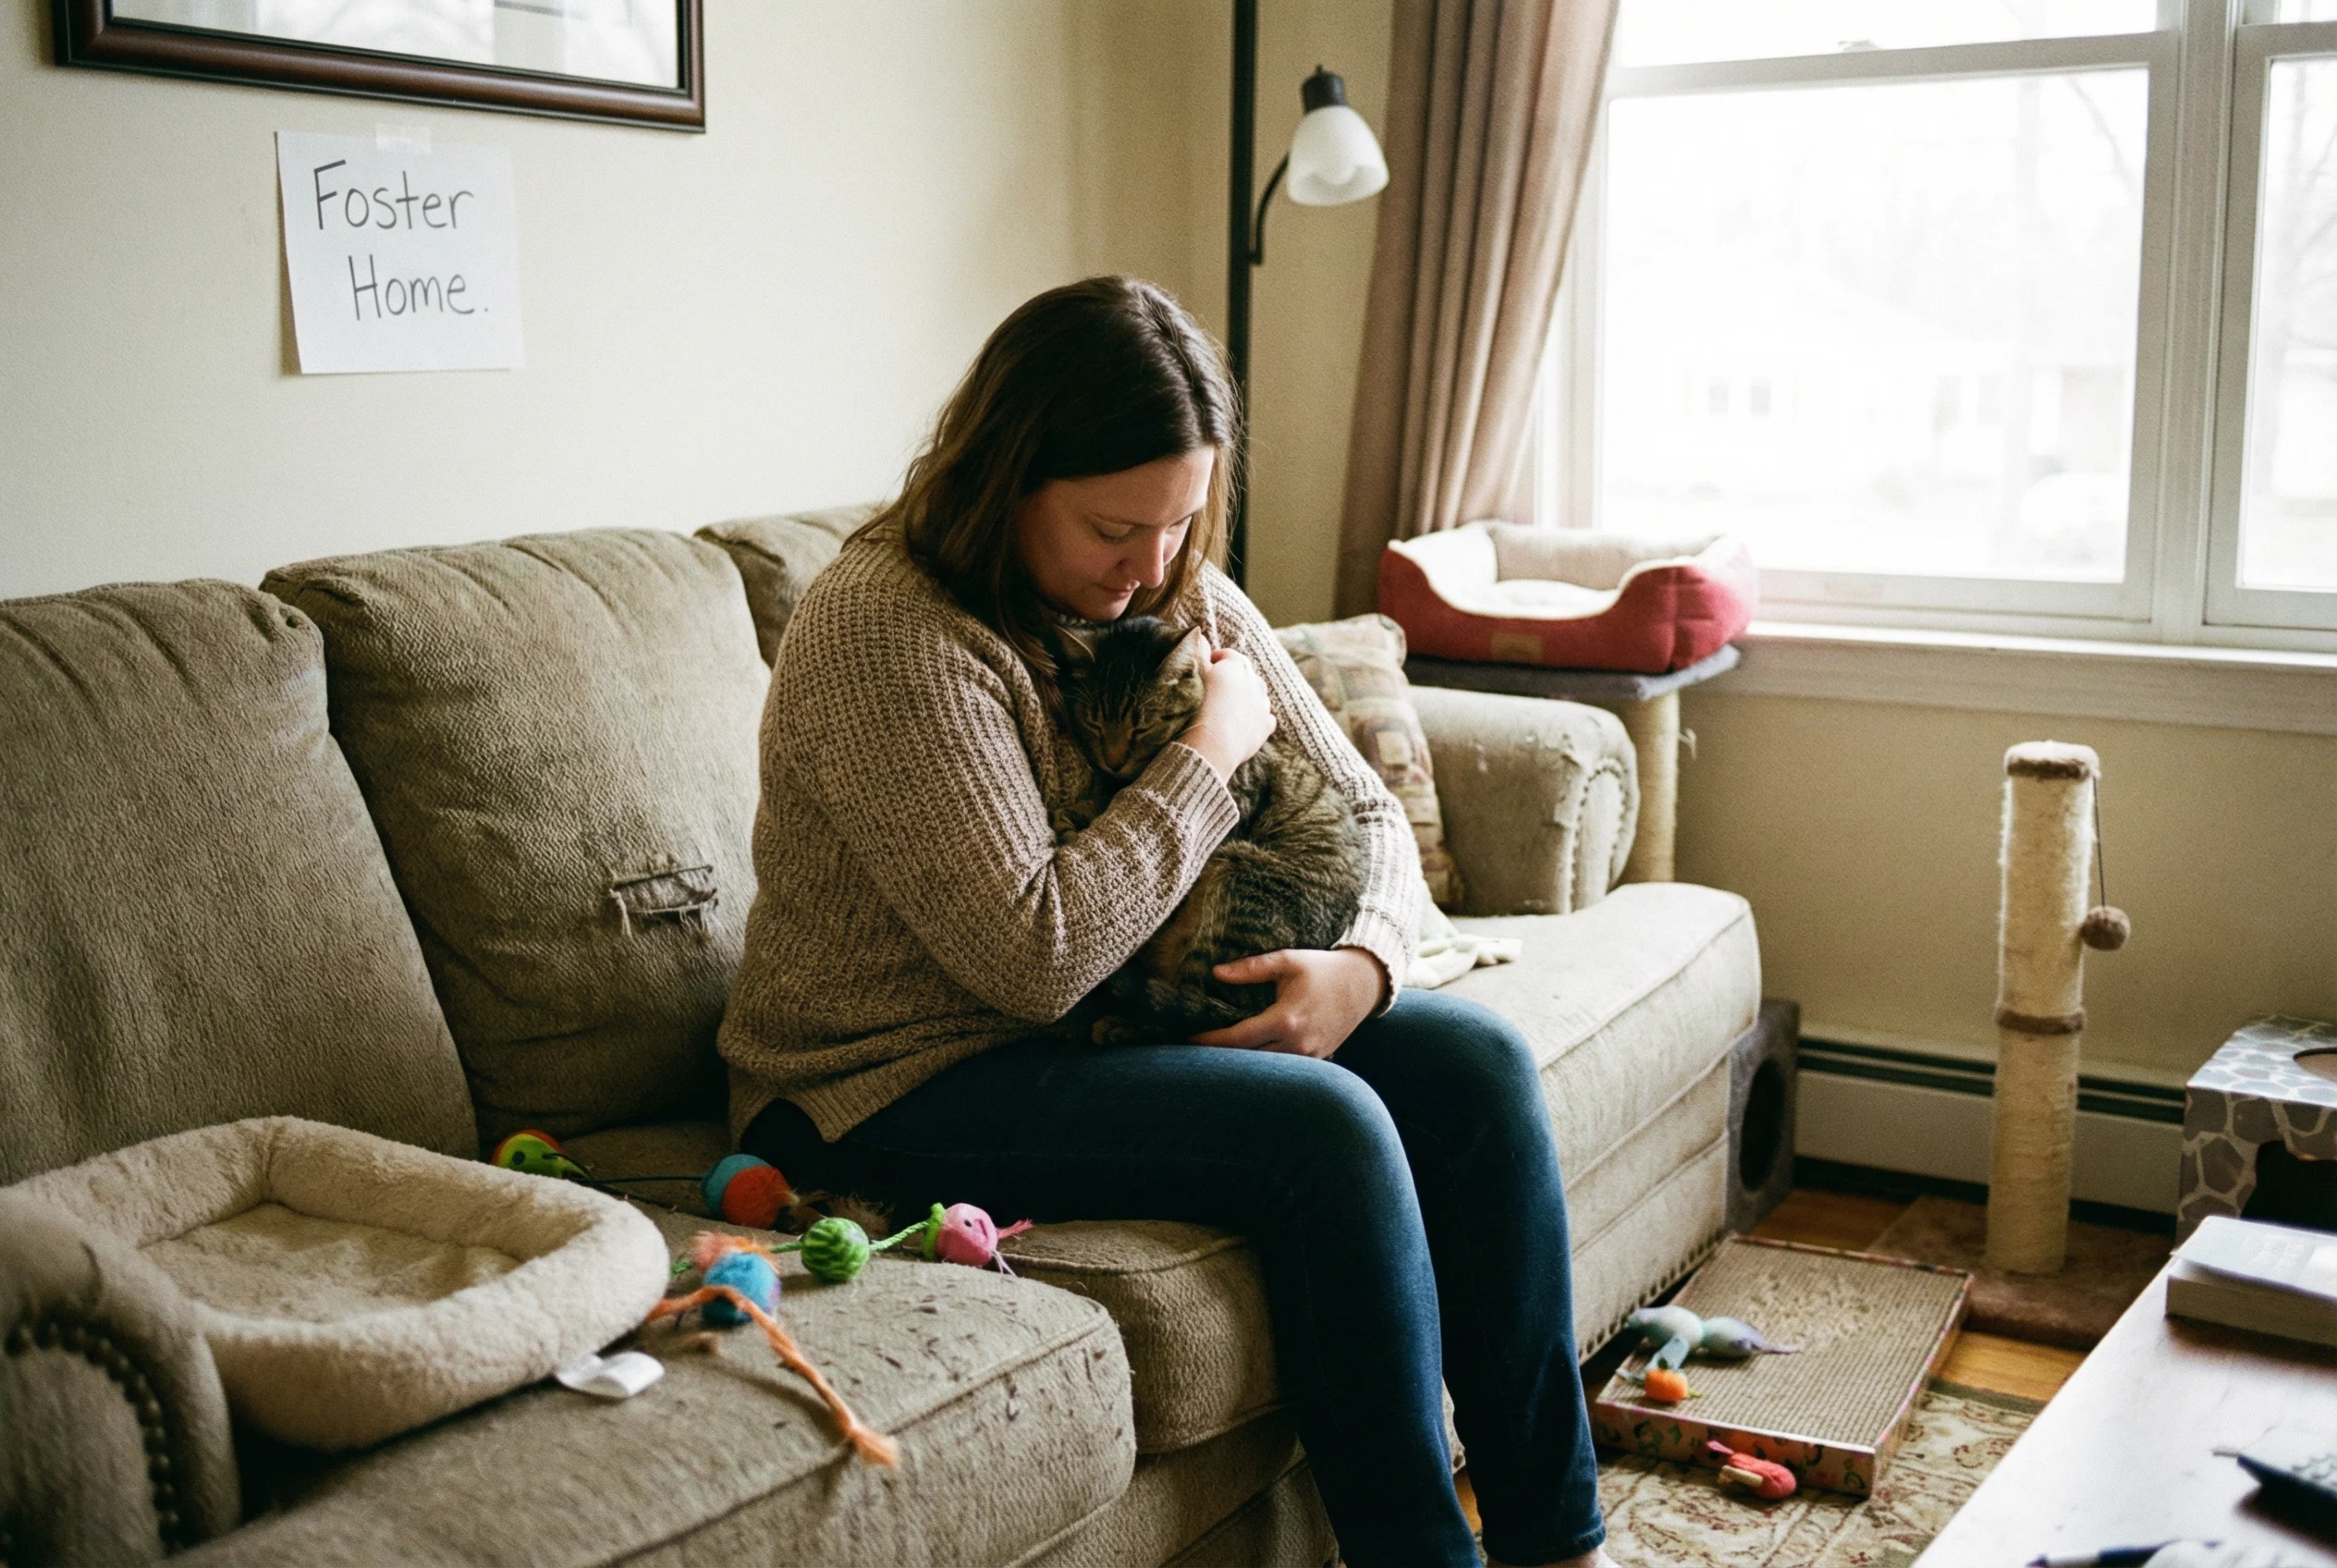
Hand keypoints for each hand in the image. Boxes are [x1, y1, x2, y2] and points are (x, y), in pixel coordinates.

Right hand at [1176, 641, 1275, 782]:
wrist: (1212, 742)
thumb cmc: (1198, 704)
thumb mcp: (1194, 672)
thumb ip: (1198, 651)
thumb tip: (1200, 635)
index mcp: (1237, 665)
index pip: (1228, 655)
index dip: (1215, 659)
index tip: (1205, 667)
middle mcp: (1255, 681)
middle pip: (1246, 674)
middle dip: (1234, 678)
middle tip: (1216, 689)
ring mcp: (1262, 704)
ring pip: (1258, 695)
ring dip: (1247, 697)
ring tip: (1230, 707)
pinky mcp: (1265, 726)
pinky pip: (1266, 718)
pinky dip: (1258, 718)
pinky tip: (1247, 723)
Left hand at [1189, 947, 1387, 1058]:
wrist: (1364, 984)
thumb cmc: (1323, 969)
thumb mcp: (1288, 960)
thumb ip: (1251, 967)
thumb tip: (1217, 973)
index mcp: (1286, 1019)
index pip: (1238, 1039)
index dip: (1210, 1041)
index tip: (1188, 1039)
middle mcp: (1297, 1044)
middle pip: (1249, 1060)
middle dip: (1221, 1057)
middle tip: (1195, 1052)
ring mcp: (1310, 1056)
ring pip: (1267, 1068)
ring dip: (1243, 1064)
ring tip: (1216, 1058)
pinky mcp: (1318, 1059)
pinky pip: (1286, 1068)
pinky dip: (1266, 1064)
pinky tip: (1249, 1059)